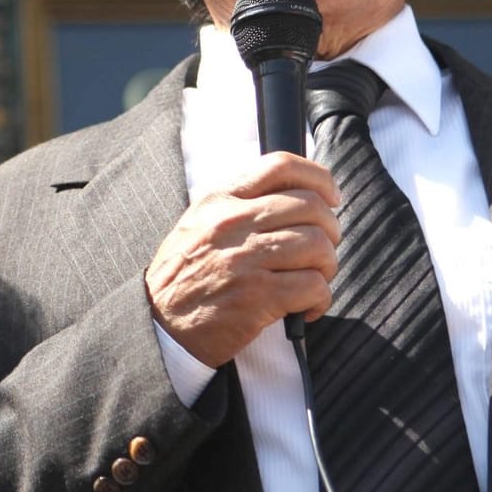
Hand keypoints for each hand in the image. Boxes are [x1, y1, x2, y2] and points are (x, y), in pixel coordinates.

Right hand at [146, 153, 339, 368]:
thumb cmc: (184, 275)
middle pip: (311, 207)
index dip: (318, 178)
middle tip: (323, 250)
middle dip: (330, 230)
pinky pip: (314, 287)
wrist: (160, 325)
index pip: (281, 166)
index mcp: (221, 200)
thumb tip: (294, 194)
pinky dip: (320, 299)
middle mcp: (234, 223)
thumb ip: (239, 203)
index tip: (331, 197)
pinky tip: (306, 308)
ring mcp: (246, 259)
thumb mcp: (200, 223)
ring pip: (318, 246)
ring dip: (327, 266)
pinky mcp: (258, 296)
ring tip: (314, 279)